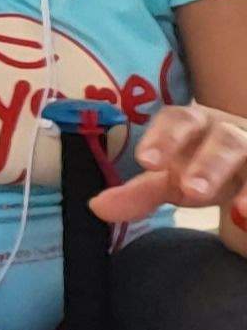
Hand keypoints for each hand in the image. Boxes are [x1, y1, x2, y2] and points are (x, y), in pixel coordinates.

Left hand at [88, 102, 246, 225]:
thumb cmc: (202, 168)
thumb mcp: (171, 182)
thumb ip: (137, 193)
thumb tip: (97, 207)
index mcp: (195, 125)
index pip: (177, 120)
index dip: (163, 137)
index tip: (146, 162)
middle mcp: (231, 132)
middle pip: (223, 139)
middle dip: (208, 163)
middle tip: (190, 189)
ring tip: (239, 210)